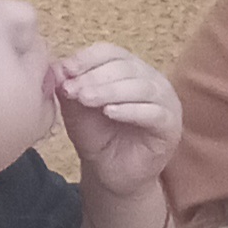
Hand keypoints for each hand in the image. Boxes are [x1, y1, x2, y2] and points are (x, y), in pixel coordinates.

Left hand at [50, 45, 178, 195]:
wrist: (111, 174)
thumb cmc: (98, 138)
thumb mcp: (77, 111)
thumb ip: (70, 90)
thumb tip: (58, 68)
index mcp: (130, 71)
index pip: (112, 53)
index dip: (88, 58)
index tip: (64, 70)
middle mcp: (151, 80)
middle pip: (126, 67)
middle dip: (95, 77)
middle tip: (71, 89)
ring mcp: (165, 101)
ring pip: (141, 87)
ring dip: (110, 91)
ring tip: (86, 99)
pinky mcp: (170, 125)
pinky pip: (153, 112)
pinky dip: (130, 110)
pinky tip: (110, 112)